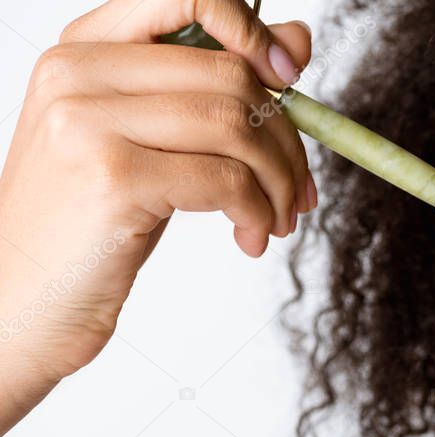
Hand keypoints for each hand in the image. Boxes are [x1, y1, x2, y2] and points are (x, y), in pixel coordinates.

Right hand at [0, 0, 313, 429]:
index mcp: (85, 50)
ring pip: (236, 126)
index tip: (290, 79)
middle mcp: (79, 73)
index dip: (253, 32)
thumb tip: (297, 39)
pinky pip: (226, 180)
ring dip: (280, 181)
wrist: (22, 300)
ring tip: (279, 219)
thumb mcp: (150, 143)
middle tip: (300, 189)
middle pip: (230, 77)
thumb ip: (212, 89)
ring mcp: (88, 122)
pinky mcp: (112, 177)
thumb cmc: (89, 223)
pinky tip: (251, 238)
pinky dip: (258, 212)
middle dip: (287, 139)